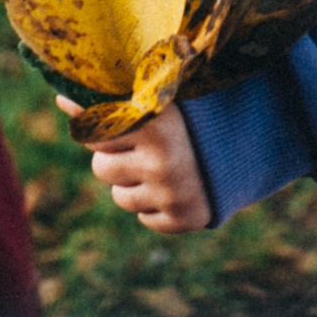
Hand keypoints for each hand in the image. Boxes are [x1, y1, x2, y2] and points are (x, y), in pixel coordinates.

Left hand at [55, 97, 207, 233]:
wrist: (254, 144)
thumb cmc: (196, 113)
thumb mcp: (159, 97)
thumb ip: (114, 97)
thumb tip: (61, 98)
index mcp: (156, 122)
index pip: (96, 132)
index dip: (101, 128)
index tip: (115, 124)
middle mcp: (163, 161)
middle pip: (101, 168)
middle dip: (115, 157)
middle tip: (142, 145)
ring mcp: (172, 194)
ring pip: (119, 196)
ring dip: (132, 182)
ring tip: (161, 165)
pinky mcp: (182, 220)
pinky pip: (144, 217)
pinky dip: (153, 204)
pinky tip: (174, 184)